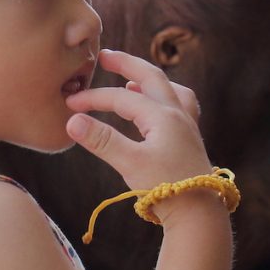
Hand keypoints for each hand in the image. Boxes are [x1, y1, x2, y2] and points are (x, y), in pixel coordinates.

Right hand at [64, 50, 210, 196]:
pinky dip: (166, 98)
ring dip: (149, 81)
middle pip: (152, 77)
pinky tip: (159, 109)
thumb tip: (73, 121)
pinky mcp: (190, 141)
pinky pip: (180, 107)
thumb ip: (102, 140)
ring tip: (132, 81)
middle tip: (105, 56)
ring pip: (171, 90)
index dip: (93, 98)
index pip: (121, 97)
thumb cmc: (166, 188)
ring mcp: (187, 126)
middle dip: (127, 64)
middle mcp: (178, 114)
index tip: (70, 104)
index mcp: (162, 115)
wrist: (199, 213)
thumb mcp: (130, 163)